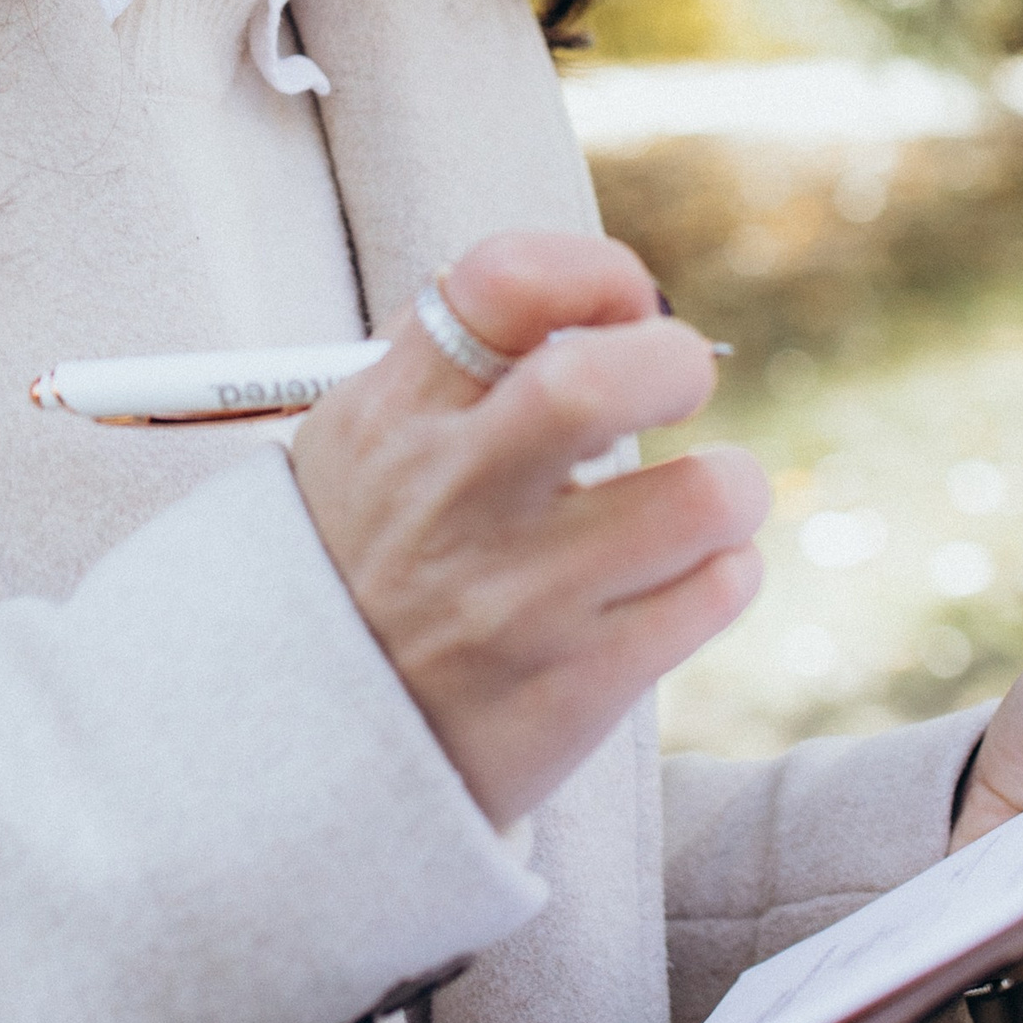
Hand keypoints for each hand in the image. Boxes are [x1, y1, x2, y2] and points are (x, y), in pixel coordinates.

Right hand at [291, 233, 767, 829]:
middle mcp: (452, 498)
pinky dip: (723, 571)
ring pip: (699, 497)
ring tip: (701, 499)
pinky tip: (685, 574)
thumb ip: (461, 368)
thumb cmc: (359, 563)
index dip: (594, 273)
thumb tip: (611, 306)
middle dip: (671, 362)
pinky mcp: (574, 689)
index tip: (625, 304)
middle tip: (677, 387)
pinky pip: (711, 595)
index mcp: (394, 417)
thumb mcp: (363, 443)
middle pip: (597, 381)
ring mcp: (516, 600)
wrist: (295, 749)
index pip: (503, 284)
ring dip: (727, 485)